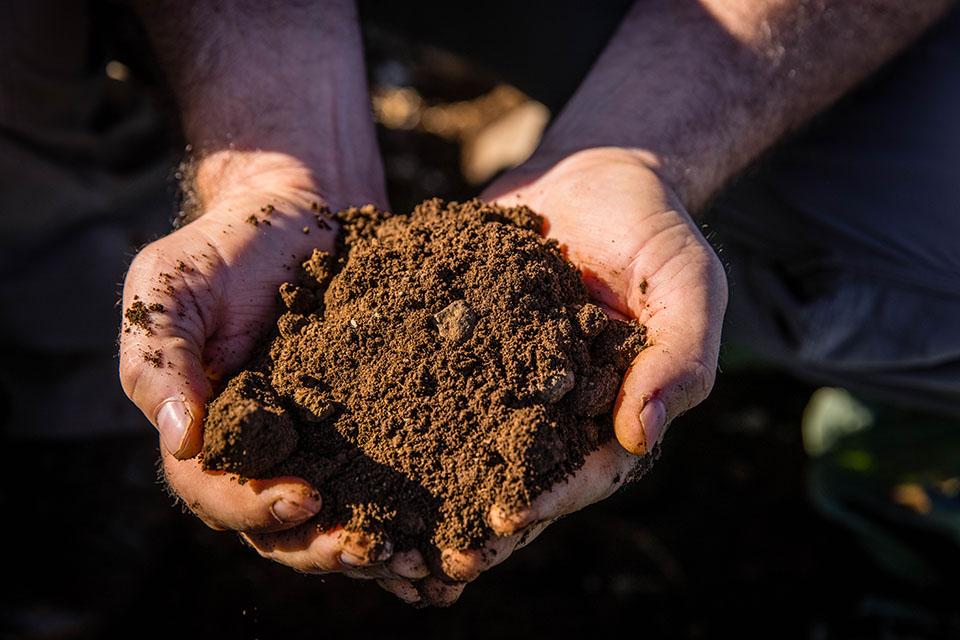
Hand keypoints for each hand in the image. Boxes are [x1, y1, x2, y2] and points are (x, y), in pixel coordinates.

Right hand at [119, 151, 412, 575]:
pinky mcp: (359, 427)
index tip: (306, 498)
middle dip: (321, 546)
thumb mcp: (169, 286)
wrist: (296, 215)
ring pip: (329, 518)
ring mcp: (309, 444)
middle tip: (370, 549)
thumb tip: (179, 438)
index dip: (255, 507)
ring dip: (364, 543)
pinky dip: (401, 510)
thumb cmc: (223, 248)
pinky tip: (438, 527)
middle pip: (278, 526)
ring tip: (413, 557)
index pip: (214, 493)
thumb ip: (160, 357)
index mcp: (202, 431)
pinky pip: (374, 480)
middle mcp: (256, 451)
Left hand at [387, 147, 726, 605]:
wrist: (593, 174)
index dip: (546, 498)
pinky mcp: (456, 345)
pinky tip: (345, 438)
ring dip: (425, 493)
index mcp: (609, 412)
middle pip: (514, 480)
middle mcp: (550, 410)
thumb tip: (642, 435)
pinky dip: (391, 416)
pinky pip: (425, 385)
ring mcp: (500, 381)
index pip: (581, 472)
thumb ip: (679, 357)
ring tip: (382, 526)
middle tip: (429, 560)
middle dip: (473, 524)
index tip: (502, 518)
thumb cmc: (653, 229)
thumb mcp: (687, 283)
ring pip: (461, 450)